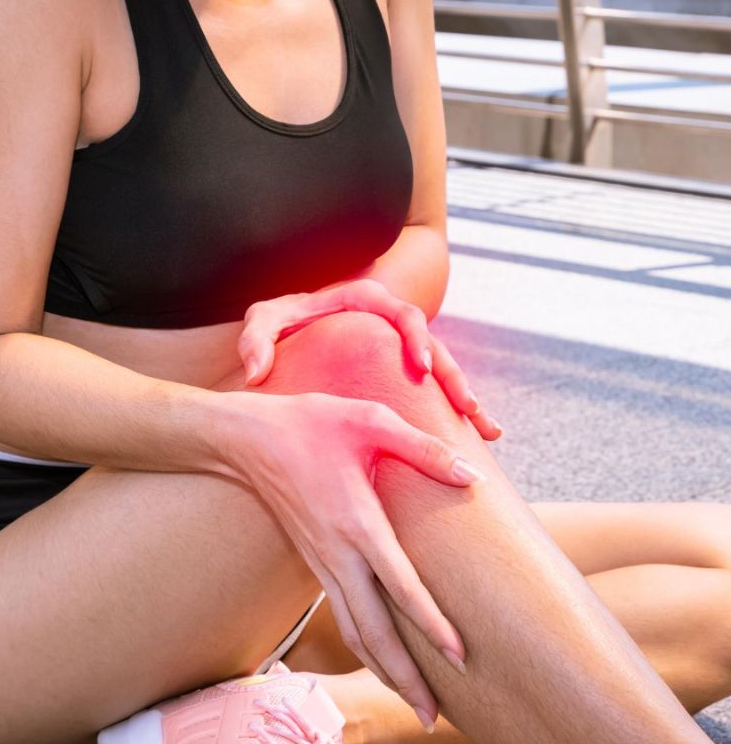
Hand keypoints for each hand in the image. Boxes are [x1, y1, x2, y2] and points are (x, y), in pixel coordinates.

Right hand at [216, 390, 481, 731]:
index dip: (431, 624)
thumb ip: (423, 449)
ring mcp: (321, 561)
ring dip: (383, 670)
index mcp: (356, 522)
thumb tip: (470, 475)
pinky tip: (380, 654)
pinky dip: (363, 645)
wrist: (245, 438)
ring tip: (413, 700)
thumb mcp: (369, 421)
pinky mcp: (314, 560)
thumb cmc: (309, 424)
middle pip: (372, 632)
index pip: (400, 586)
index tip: (460, 656)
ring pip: (353, 632)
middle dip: (405, 677)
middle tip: (435, 715)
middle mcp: (337, 553)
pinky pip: (341, 614)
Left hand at [237, 279, 502, 440]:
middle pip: (435, 347)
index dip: (418, 341)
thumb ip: (256, 338)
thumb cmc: (280, 321)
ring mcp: (399, 350)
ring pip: (443, 372)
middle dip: (453, 378)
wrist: (292, 327)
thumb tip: (256, 371)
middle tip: (468, 408)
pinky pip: (432, 391)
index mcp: (369, 304)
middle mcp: (391, 326)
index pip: (405, 316)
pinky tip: (472, 439)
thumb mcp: (264, 319)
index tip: (422, 370)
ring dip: (464, 399)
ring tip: (488, 432)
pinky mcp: (400, 373)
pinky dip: (451, 413)